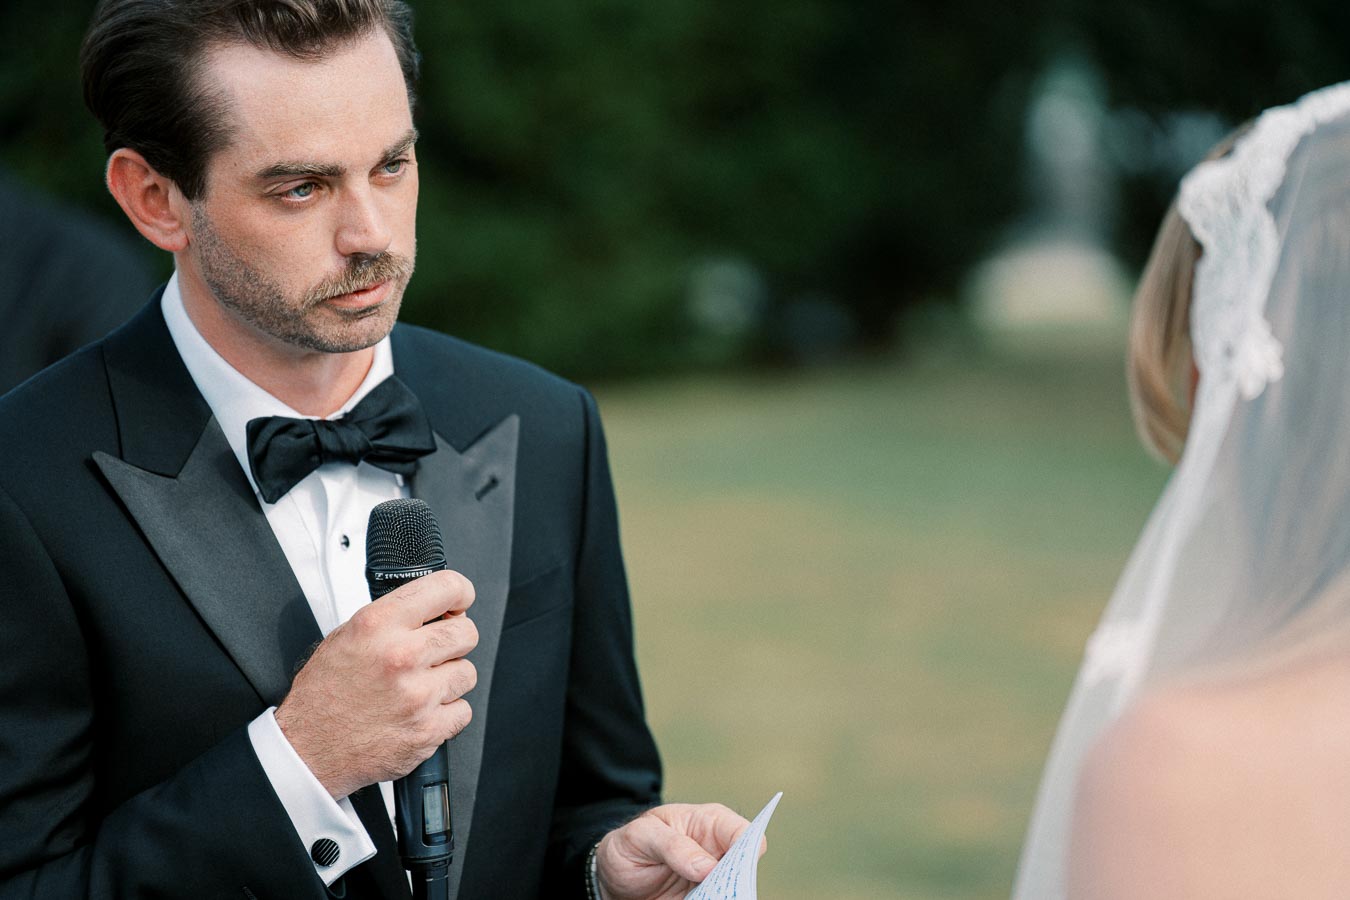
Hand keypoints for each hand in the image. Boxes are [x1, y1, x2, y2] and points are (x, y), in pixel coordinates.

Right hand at [274, 570, 477, 798]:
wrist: (308, 749)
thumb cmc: (324, 693)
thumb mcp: (345, 635)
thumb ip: (392, 617)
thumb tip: (434, 608)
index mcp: (378, 625)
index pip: (447, 588)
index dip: (460, 594)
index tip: (460, 602)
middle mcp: (400, 656)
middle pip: (466, 632)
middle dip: (455, 640)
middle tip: (436, 651)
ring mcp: (417, 696)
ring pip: (467, 673)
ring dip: (450, 679)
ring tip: (420, 686)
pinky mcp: (427, 730)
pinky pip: (463, 710)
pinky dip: (447, 713)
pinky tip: (422, 712)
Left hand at [595, 803, 764, 899]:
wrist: (615, 874)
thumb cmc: (632, 843)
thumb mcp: (641, 835)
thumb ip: (672, 845)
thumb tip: (707, 866)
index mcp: (710, 823)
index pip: (744, 833)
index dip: (745, 851)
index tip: (723, 870)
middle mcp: (718, 851)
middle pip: (744, 868)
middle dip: (735, 883)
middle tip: (710, 891)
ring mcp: (712, 878)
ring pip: (733, 892)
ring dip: (721, 896)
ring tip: (694, 896)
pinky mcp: (704, 898)